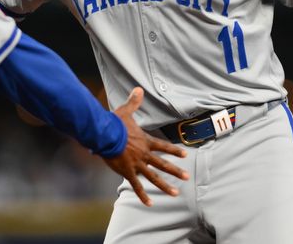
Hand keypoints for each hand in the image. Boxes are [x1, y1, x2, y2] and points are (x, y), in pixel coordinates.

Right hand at [102, 87, 188, 205]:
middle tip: (186, 178)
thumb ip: (134, 102)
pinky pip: (136, 185)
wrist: (106, 135)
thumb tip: (138, 88)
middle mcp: (144, 154)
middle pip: (163, 164)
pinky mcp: (128, 172)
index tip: (185, 155)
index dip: (174, 151)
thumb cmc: (115, 123)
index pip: (163, 146)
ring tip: (175, 193)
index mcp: (145, 141)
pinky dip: (143, 195)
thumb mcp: (126, 111)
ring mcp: (137, 164)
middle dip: (175, 171)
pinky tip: (149, 204)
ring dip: (165, 186)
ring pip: (154, 177)